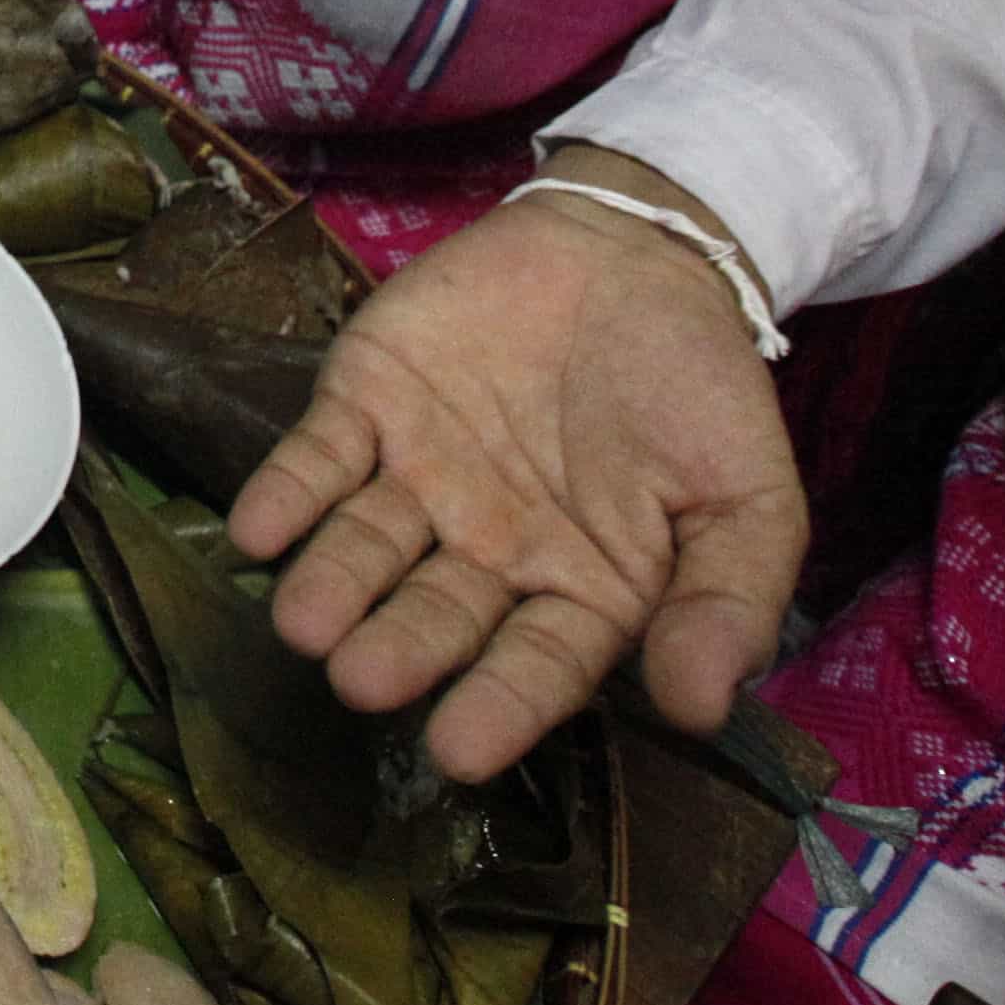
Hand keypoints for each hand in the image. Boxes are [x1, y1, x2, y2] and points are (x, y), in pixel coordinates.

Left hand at [224, 151, 802, 778]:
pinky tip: (257, 528)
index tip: (458, 752)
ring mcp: (418, 477)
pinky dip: (286, 490)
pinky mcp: (365, 403)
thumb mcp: (748, 497)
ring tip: (301, 625)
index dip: (499, 706)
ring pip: (365, 544)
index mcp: (579, 591)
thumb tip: (698, 707)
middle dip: (397, 648)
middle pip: (434, 612)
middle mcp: (484, 551)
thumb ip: (727, 599)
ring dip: (330, 583)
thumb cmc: (697, 390)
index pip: (535, 663)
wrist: (637, 252)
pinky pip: (318, 454)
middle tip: (361, 682)